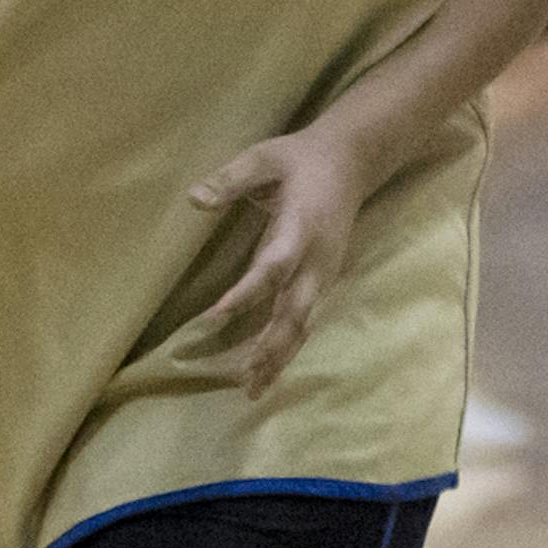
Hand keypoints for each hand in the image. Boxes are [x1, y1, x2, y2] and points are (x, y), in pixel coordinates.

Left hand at [187, 126, 367, 399]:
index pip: (274, 266)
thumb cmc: (301, 158)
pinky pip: (306, 321)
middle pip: (295, 311)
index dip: (247, 292)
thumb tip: (194, 199)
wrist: (353, 160)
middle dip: (270, 347)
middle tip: (242, 379)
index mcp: (301, 227)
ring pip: (303, 324)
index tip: (215, 315)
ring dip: (279, 358)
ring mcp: (324, 274)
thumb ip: (231, 179)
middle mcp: (317, 259)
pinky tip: (267, 371)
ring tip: (252, 390)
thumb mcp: (264, 156)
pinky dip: (287, 348)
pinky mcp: (324, 281)